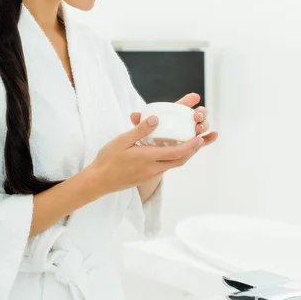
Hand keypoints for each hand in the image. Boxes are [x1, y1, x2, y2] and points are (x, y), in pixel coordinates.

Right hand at [89, 115, 206, 193]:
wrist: (99, 181)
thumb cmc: (108, 159)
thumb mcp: (122, 141)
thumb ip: (140, 130)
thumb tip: (156, 118)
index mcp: (148, 158)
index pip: (176, 153)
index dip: (191, 146)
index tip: (200, 138)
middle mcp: (153, 169)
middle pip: (180, 161)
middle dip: (193, 151)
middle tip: (201, 140)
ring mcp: (150, 175)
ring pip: (173, 165)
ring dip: (184, 155)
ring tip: (191, 144)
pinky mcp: (147, 177)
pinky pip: (165, 167)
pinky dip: (172, 159)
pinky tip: (171, 151)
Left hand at [130, 93, 218, 146]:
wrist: (148, 156)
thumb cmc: (145, 139)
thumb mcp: (140, 131)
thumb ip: (139, 123)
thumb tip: (134, 115)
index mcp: (173, 115)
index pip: (182, 105)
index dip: (189, 100)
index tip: (195, 97)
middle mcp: (184, 122)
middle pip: (196, 114)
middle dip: (201, 113)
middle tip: (197, 116)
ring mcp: (189, 133)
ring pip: (201, 126)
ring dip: (204, 124)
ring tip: (200, 127)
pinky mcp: (192, 145)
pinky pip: (202, 141)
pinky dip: (209, 139)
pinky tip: (214, 136)